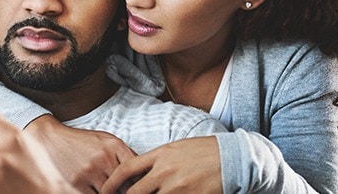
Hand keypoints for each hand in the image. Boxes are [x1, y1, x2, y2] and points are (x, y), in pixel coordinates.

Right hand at [25, 115, 136, 192]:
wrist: (51, 139)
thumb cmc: (82, 141)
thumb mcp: (106, 140)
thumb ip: (125, 154)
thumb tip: (144, 171)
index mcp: (114, 146)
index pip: (137, 172)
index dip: (140, 183)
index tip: (141, 188)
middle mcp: (103, 158)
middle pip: (125, 186)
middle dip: (125, 191)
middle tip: (123, 190)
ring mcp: (89, 172)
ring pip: (110, 193)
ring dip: (110, 193)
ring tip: (107, 188)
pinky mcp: (76, 183)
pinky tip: (94, 189)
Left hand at [101, 136, 220, 193]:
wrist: (232, 157)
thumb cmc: (203, 151)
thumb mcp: (175, 148)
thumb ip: (155, 160)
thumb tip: (137, 173)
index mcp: (159, 155)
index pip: (126, 169)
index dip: (111, 183)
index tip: (104, 191)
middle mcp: (165, 172)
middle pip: (134, 192)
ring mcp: (177, 187)